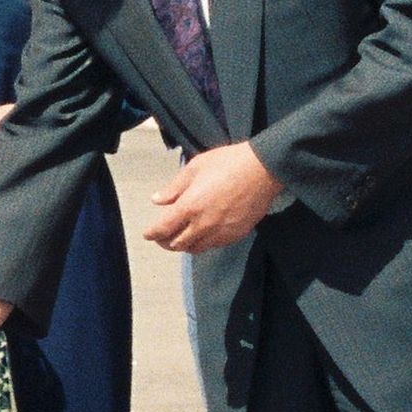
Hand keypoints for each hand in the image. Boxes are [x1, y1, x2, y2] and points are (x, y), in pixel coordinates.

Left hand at [142, 143, 282, 254]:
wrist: (263, 170)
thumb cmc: (228, 163)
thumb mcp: (195, 167)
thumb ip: (174, 187)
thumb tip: (157, 201)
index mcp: (190, 206)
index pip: (163, 229)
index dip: (152, 234)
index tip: (148, 234)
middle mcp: (203, 224)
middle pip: (177, 244)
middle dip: (166, 242)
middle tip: (162, 237)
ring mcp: (220, 232)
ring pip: (195, 249)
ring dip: (184, 245)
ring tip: (181, 237)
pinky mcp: (235, 235)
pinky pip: (213, 245)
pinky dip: (203, 243)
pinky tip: (203, 234)